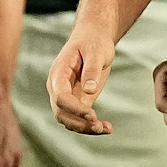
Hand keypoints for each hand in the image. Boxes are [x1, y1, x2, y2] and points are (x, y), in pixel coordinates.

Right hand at [48, 18, 119, 135]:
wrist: (95, 37)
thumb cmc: (93, 41)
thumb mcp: (95, 51)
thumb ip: (91, 70)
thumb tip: (89, 91)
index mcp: (58, 74)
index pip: (60, 97)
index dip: (74, 108)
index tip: (93, 115)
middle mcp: (58, 88)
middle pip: (61, 113)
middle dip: (78, 123)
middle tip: (98, 127)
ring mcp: (68, 96)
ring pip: (69, 120)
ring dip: (85, 128)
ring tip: (106, 129)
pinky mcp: (79, 100)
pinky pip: (81, 118)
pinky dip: (92, 124)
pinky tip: (107, 127)